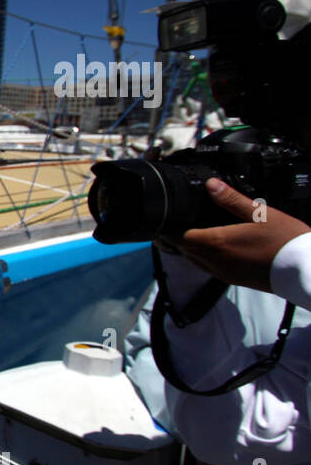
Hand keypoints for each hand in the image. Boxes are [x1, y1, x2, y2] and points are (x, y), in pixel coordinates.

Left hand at [163, 179, 310, 290]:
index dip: (171, 229)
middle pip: (184, 250)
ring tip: (191, 232)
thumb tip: (210, 184)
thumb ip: (231, 199)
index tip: (168, 219)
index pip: (181, 237)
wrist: (304, 269)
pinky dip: (202, 258)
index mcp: (218, 243)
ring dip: (189, 248)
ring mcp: (224, 273)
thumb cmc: (285, 240)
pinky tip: (212, 247)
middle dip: (176, 237)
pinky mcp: (232, 280)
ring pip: (194, 261)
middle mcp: (216, 261)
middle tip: (175, 223)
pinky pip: (207, 269)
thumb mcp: (260, 213)